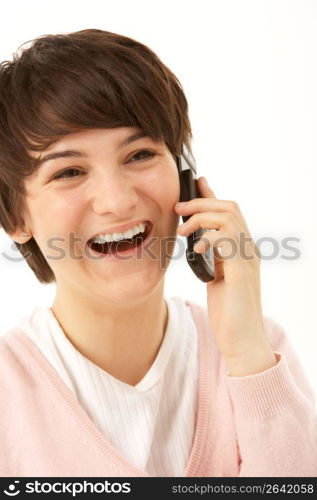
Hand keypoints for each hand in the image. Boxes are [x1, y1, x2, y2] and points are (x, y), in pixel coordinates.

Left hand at [175, 177, 276, 375]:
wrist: (242, 340)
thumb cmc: (229, 311)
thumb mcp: (217, 277)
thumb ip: (213, 257)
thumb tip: (199, 242)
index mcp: (242, 249)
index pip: (229, 213)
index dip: (212, 195)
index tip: (196, 182)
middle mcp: (248, 249)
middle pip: (229, 208)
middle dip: (201, 203)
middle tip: (179, 208)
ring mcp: (247, 259)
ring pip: (228, 218)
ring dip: (201, 219)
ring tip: (183, 231)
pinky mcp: (241, 272)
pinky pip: (226, 240)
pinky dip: (208, 239)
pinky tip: (196, 250)